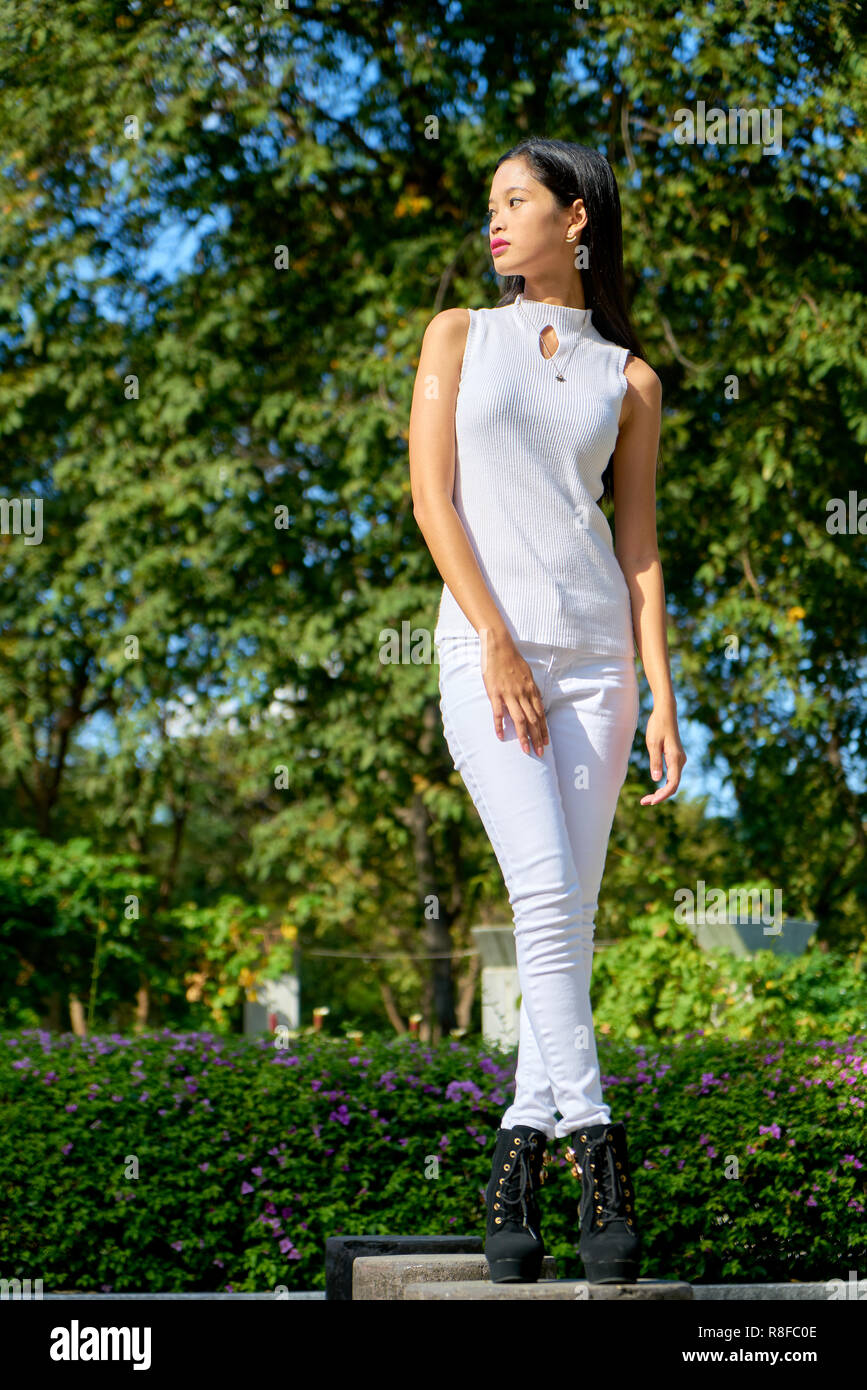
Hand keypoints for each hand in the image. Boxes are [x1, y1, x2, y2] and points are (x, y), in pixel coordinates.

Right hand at [479, 632, 548, 756]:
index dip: (544, 730)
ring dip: (524, 737)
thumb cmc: (512, 660)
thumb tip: (534, 701)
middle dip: (538, 738)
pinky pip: (498, 713)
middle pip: (533, 720)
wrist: (499, 646)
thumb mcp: (527, 675)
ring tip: (526, 750)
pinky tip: (501, 736)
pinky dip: (500, 725)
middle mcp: (523, 694)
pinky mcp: (495, 693)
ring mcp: (509, 694)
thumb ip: (530, 689)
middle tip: (540, 753)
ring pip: (519, 720)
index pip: (541, 714)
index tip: (546, 742)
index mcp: (531, 690)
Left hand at [640, 703, 685, 804]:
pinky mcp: (676, 758)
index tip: (651, 801)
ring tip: (647, 799)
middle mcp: (680, 761)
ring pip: (673, 782)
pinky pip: (672, 776)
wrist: (666, 713)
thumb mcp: (653, 744)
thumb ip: (655, 761)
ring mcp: (679, 760)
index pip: (672, 783)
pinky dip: (664, 785)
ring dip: (661, 792)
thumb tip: (657, 780)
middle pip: (673, 785)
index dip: (663, 795)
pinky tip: (654, 789)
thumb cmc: (658, 726)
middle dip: (660, 796)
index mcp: (675, 758)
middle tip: (644, 802)